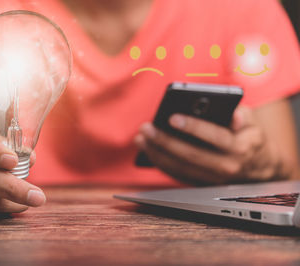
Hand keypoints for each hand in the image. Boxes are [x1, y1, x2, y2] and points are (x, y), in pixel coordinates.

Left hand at [134, 107, 285, 184]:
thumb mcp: (253, 123)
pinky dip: (160, 163)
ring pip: (180, 168)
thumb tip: (232, 116)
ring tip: (140, 138)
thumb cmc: (250, 138)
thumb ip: (242, 115)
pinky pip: (177, 175)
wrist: (260, 170)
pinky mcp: (201, 184)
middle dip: (165, 141)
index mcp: (240, 148)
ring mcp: (212, 179)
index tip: (172, 117)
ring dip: (156, 154)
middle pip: (190, 155)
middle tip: (146, 128)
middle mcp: (226, 167)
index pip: (215, 137)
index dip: (193, 127)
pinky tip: (147, 150)